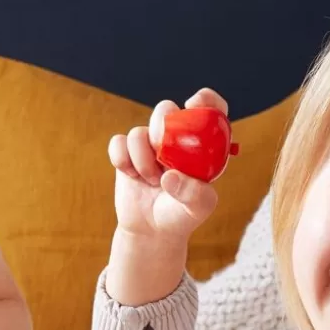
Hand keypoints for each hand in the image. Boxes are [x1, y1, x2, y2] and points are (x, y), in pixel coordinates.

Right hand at [109, 89, 223, 241]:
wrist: (152, 229)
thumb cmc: (182, 216)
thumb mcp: (198, 209)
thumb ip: (193, 193)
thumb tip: (169, 176)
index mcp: (201, 145)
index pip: (210, 110)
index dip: (205, 100)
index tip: (193, 104)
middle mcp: (175, 139)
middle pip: (166, 110)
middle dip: (161, 128)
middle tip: (161, 154)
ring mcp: (149, 144)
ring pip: (139, 132)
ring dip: (141, 158)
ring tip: (150, 181)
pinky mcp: (127, 153)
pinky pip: (118, 142)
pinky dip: (121, 158)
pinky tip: (130, 175)